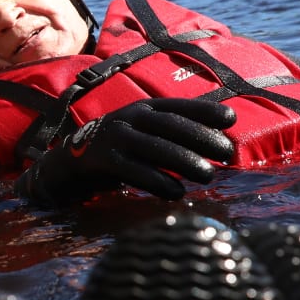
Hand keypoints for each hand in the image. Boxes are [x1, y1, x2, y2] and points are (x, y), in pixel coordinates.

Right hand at [18, 98, 236, 203]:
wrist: (70, 160)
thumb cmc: (120, 148)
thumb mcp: (144, 133)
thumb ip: (173, 135)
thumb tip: (218, 144)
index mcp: (144, 109)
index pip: (178, 107)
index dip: (204, 111)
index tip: (230, 119)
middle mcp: (130, 118)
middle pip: (170, 126)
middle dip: (200, 137)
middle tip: (226, 153)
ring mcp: (116, 138)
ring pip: (154, 147)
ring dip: (183, 161)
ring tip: (208, 175)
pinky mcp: (103, 160)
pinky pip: (133, 171)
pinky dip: (157, 181)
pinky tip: (176, 192)